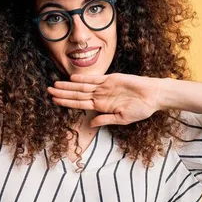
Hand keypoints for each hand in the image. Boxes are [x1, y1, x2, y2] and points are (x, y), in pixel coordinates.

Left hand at [46, 73, 163, 126]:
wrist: (153, 95)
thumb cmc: (141, 109)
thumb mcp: (123, 119)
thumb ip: (106, 120)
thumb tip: (91, 124)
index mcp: (101, 107)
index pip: (79, 105)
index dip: (66, 103)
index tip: (54, 101)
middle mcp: (100, 96)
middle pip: (77, 95)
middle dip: (62, 93)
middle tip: (48, 91)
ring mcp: (104, 87)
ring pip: (82, 86)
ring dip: (68, 85)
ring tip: (55, 84)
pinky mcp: (110, 79)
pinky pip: (94, 78)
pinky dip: (83, 78)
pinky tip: (72, 78)